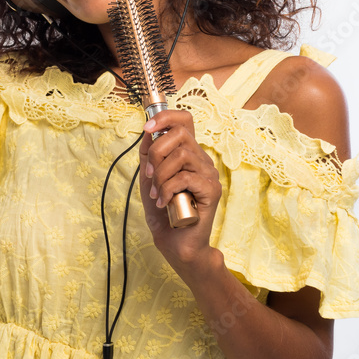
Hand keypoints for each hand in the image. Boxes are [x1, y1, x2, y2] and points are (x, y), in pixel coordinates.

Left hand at [139, 109, 221, 278]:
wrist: (175, 241)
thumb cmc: (164, 210)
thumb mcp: (149, 177)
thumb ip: (149, 154)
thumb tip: (150, 129)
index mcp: (189, 153)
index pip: (185, 120)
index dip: (166, 116)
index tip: (147, 127)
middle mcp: (202, 160)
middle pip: (180, 134)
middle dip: (157, 153)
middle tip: (150, 176)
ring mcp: (209, 174)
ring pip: (182, 155)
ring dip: (161, 175)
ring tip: (156, 194)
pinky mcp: (212, 190)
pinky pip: (186, 177)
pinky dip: (168, 189)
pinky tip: (164, 203)